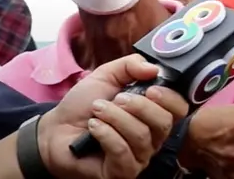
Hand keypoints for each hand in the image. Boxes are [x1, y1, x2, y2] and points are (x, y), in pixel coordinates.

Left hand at [39, 54, 188, 178]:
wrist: (54, 130)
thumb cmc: (83, 106)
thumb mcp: (107, 76)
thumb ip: (131, 65)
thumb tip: (154, 68)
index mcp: (154, 113)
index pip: (179, 109)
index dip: (169, 98)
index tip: (150, 88)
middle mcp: (152, 137)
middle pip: (164, 123)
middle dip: (139, 106)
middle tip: (117, 99)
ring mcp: (139, 157)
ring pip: (141, 135)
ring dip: (116, 118)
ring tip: (97, 111)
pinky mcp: (122, 171)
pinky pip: (123, 152)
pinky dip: (106, 134)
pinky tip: (93, 128)